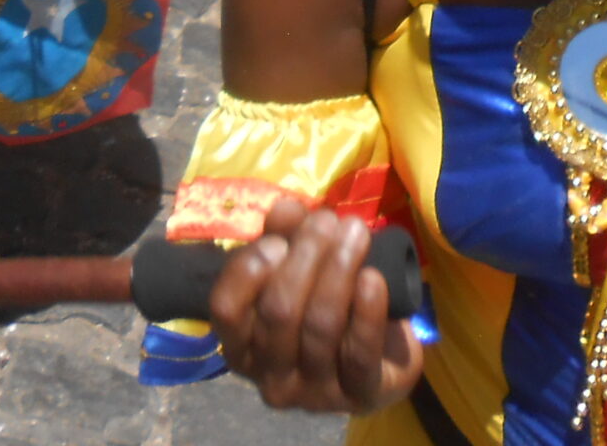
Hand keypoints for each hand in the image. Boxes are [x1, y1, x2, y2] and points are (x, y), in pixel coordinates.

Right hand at [209, 200, 424, 414]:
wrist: (380, 355)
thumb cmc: (322, 304)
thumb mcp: (298, 267)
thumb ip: (285, 236)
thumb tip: (284, 210)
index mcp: (242, 347)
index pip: (226, 310)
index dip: (248, 271)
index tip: (277, 241)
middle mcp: (270, 378)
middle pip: (279, 312)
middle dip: (305, 257)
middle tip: (328, 221)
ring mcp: (314, 394)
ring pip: (320, 326)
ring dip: (339, 270)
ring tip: (355, 233)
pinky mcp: (358, 397)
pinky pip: (359, 352)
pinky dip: (367, 310)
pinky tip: (373, 278)